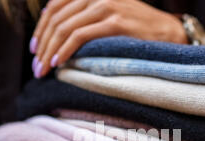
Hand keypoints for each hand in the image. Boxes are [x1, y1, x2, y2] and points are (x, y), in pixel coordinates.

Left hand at [30, 0, 187, 77]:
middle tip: (36, 67)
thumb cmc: (137, 31)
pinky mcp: (114, 22)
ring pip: (64, 28)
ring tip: (43, 70)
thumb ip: (85, 19)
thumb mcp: (108, 16)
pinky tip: (58, 63)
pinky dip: (65, 50)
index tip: (34, 50)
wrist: (170, 33)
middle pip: (56, 19)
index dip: (40, 29)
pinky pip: (80, 36)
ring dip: (49, 51)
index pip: (54, 7)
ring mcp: (106, 6)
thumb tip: (56, 38)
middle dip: (42, 45)